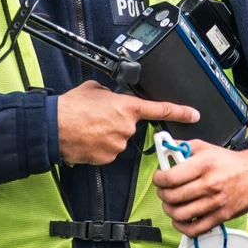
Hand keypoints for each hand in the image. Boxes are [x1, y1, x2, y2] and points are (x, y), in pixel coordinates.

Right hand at [57, 81, 198, 164]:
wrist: (53, 127)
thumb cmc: (71, 107)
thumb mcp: (95, 89)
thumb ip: (111, 94)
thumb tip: (113, 98)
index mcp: (128, 107)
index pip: (161, 110)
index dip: (180, 112)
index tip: (194, 115)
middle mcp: (127, 127)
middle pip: (130, 126)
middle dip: (118, 122)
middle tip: (98, 119)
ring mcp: (118, 144)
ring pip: (119, 140)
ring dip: (107, 135)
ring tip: (89, 128)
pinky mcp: (108, 158)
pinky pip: (109, 151)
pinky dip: (100, 146)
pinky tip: (88, 139)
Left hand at [152, 140, 247, 236]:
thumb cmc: (231, 162)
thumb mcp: (207, 147)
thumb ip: (184, 147)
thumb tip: (165, 148)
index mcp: (205, 165)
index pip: (171, 177)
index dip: (159, 179)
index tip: (159, 178)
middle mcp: (210, 184)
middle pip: (173, 196)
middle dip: (162, 194)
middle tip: (164, 190)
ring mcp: (215, 203)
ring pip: (180, 214)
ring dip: (169, 210)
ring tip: (171, 203)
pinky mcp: (221, 216)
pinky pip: (194, 229)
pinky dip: (182, 227)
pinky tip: (180, 218)